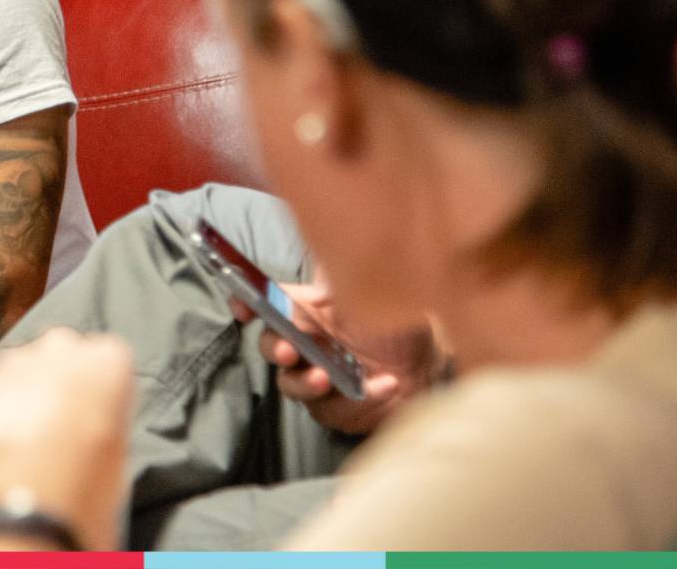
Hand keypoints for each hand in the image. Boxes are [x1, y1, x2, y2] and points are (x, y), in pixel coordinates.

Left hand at [0, 329, 134, 550]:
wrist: (32, 504)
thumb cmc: (89, 484)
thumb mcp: (119, 446)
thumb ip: (104, 412)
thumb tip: (89, 418)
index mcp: (108, 359)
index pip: (105, 358)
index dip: (96, 388)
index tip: (91, 412)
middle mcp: (63, 347)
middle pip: (61, 352)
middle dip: (57, 378)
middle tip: (56, 423)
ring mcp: (17, 360)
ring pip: (21, 367)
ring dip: (21, 391)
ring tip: (23, 436)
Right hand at [241, 278, 444, 436]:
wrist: (433, 366)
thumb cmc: (399, 324)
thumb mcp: (380, 289)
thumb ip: (348, 276)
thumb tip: (325, 266)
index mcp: (307, 310)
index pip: (267, 303)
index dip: (247, 302)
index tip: (243, 307)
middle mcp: (305, 344)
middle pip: (271, 347)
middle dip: (275, 349)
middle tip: (292, 351)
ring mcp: (317, 379)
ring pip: (291, 386)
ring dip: (306, 383)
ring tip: (328, 378)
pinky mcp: (336, 410)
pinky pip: (334, 410)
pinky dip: (360, 398)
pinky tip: (386, 384)